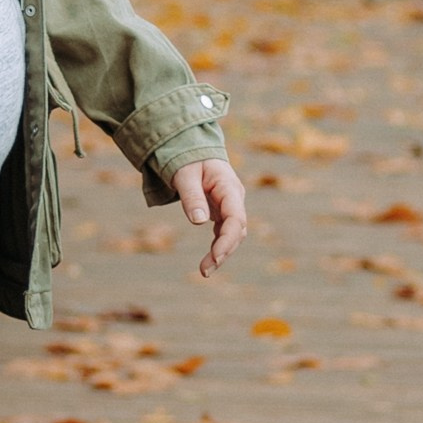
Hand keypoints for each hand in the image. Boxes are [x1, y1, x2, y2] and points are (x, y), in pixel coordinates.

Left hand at [171, 155, 248, 278]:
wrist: (193, 152)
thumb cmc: (189, 160)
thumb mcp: (185, 175)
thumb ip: (192, 197)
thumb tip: (199, 221)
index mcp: (229, 187)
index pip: (235, 218)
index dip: (227, 239)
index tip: (215, 256)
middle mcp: (234, 199)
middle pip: (237, 230)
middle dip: (224, 251)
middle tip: (206, 270)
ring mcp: (230, 206)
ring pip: (232, 235)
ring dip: (221, 253)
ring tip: (205, 271)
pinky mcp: (222, 213)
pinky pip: (223, 233)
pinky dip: (217, 247)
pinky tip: (208, 262)